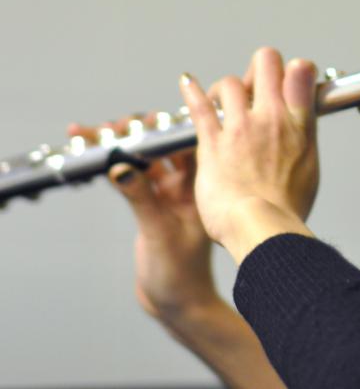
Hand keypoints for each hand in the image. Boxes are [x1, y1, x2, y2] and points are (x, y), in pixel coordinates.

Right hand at [67, 116, 217, 323]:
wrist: (180, 304)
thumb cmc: (182, 273)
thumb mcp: (158, 231)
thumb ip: (140, 198)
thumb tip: (120, 166)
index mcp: (200, 184)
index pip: (185, 144)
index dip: (165, 128)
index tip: (142, 120)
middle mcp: (186, 184)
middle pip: (160, 147)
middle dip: (136, 132)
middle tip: (111, 125)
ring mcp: (168, 194)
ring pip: (143, 160)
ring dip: (121, 146)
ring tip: (93, 133)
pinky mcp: (151, 205)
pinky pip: (132, 178)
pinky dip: (114, 166)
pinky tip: (96, 155)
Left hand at [181, 47, 318, 261]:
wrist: (264, 229)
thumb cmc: (287, 206)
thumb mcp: (310, 164)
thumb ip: (303, 134)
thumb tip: (303, 118)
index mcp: (299, 123)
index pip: (301, 70)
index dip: (295, 68)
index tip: (289, 78)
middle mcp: (271, 117)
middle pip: (265, 62)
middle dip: (260, 67)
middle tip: (255, 86)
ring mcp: (240, 127)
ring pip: (230, 83)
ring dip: (225, 89)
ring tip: (222, 102)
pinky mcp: (213, 143)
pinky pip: (199, 107)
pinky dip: (191, 91)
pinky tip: (186, 82)